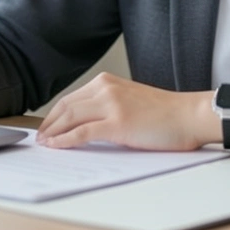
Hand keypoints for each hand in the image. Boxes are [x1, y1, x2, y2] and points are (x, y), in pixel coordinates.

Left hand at [35, 72, 217, 150]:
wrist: (189, 116)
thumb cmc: (165, 113)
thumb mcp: (130, 101)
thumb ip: (108, 106)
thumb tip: (83, 124)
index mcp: (108, 82)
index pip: (71, 98)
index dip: (54, 115)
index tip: (46, 127)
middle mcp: (106, 89)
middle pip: (66, 107)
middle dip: (49, 124)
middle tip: (39, 138)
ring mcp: (111, 105)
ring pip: (70, 118)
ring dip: (53, 133)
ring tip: (44, 144)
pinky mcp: (117, 123)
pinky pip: (82, 133)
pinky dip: (65, 141)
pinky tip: (56, 146)